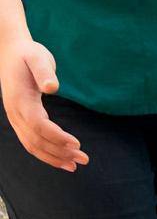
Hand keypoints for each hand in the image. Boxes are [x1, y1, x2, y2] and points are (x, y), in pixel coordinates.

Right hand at [0, 34, 86, 170]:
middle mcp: (14, 112)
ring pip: (32, 145)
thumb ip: (44, 71)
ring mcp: (15, 118)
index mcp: (20, 99)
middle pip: (37, 140)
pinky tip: (62, 160)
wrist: (10, 52)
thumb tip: (52, 87)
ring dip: (54, 158)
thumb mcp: (38, 56)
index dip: (57, 137)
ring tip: (75, 166)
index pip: (38, 125)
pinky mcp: (20, 120)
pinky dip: (46, 154)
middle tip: (84, 159)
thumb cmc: (28, 53)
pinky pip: (31, 142)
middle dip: (60, 152)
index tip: (77, 143)